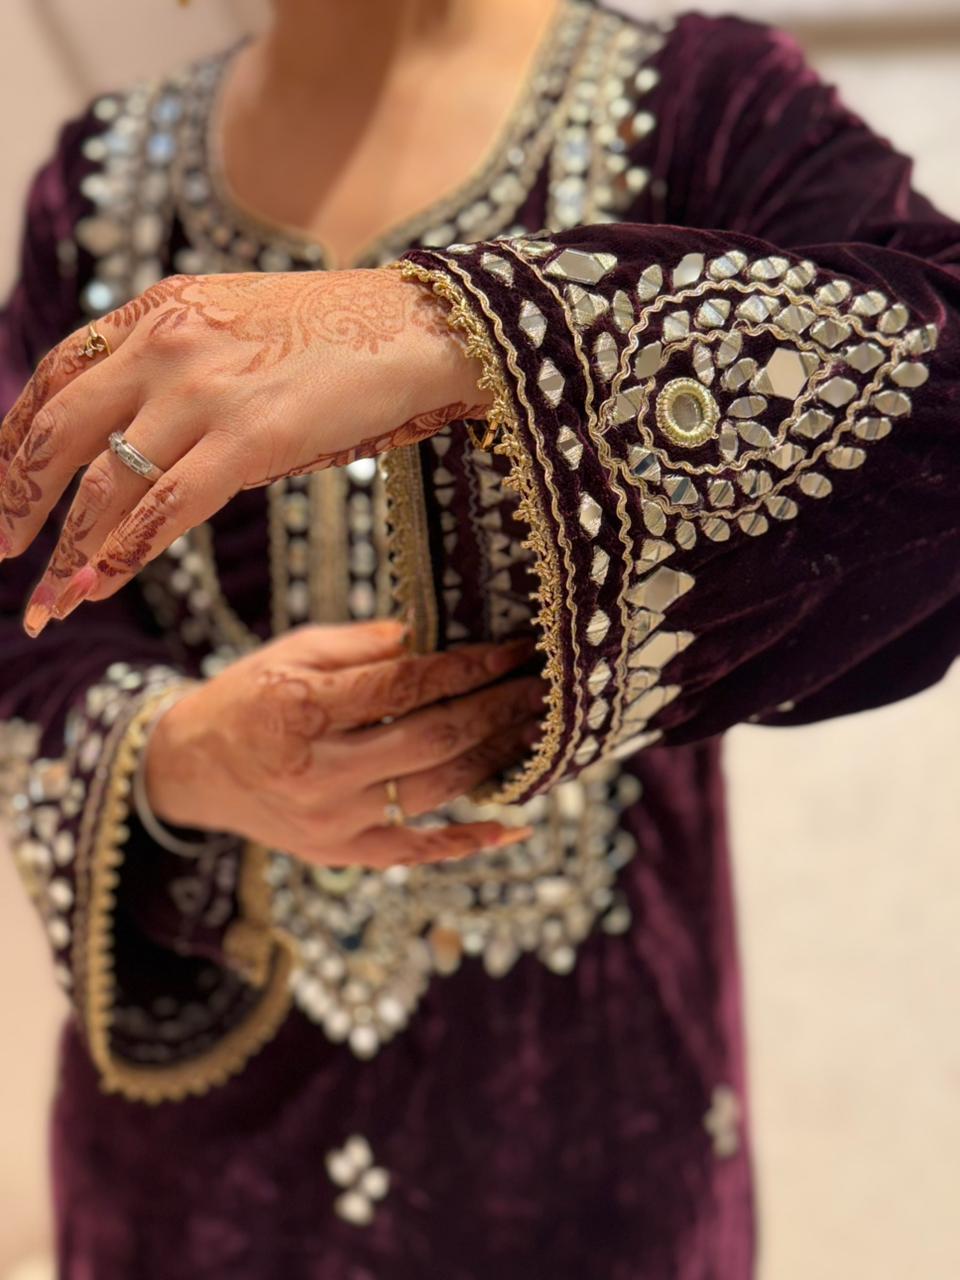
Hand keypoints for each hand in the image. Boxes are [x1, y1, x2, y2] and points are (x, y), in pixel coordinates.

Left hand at [0, 268, 488, 634]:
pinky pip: (165, 508)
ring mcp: (204, 389)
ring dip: (67, 551)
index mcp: (157, 309)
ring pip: (105, 483)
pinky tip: (96, 588)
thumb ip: (179, 363)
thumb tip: (146, 434)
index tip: (3, 488)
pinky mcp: (250, 437)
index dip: (15, 441)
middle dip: (18, 501)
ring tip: (49, 602)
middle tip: (4, 552)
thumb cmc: (342, 337)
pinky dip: (123, 554)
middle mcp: (164, 342)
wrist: (422, 328)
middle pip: (57, 431)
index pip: (53, 378)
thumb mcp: (237, 325)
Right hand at [145, 620, 541, 867]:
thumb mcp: (292, 652)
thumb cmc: (249, 698)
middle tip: (545, 688)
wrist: (193, 770)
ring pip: (436, 791)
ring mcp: (332, 822)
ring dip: (495, 758)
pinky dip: (470, 843)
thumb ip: (362, 645)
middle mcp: (318, 772)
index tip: (515, 652)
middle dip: (498, 709)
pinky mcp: (341, 853)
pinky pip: (417, 853)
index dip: (468, 666)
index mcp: (301, 710)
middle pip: (432, 739)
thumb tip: (434, 639)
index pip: (405, 686)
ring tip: (538, 730)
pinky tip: (517, 828)